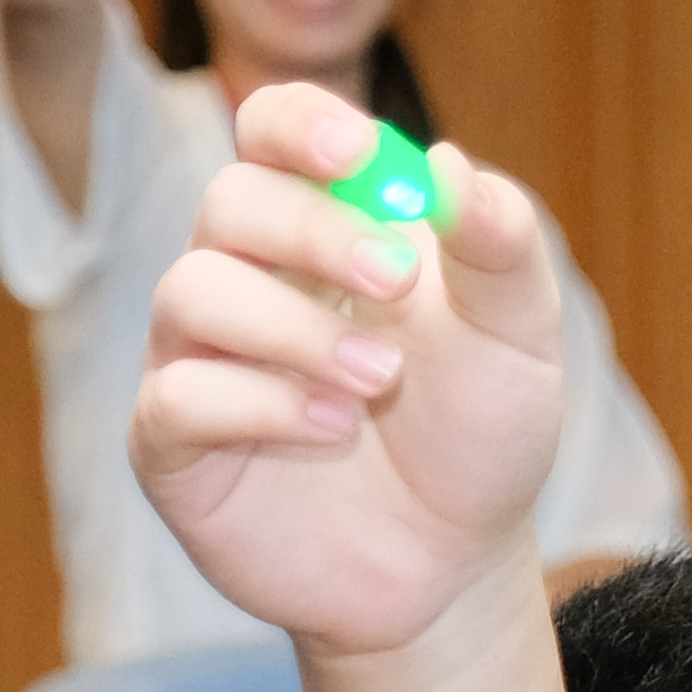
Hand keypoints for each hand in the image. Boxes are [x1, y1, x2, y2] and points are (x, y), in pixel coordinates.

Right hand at [134, 80, 570, 651]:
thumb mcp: (518, 341)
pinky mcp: (173, 447)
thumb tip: (448, 164)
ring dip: (292, 328)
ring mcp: (199, 361)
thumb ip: (502, 249)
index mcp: (321, 230)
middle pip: (230, 201)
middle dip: (315, 231)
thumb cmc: (476, 437)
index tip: (359, 153)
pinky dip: (259, 405)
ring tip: (377, 380)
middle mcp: (245, 280)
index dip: (300, 126)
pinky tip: (332, 431)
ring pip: (190, 292)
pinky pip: (177, 397)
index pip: (271, 132)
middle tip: (398, 280)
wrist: (453, 564)